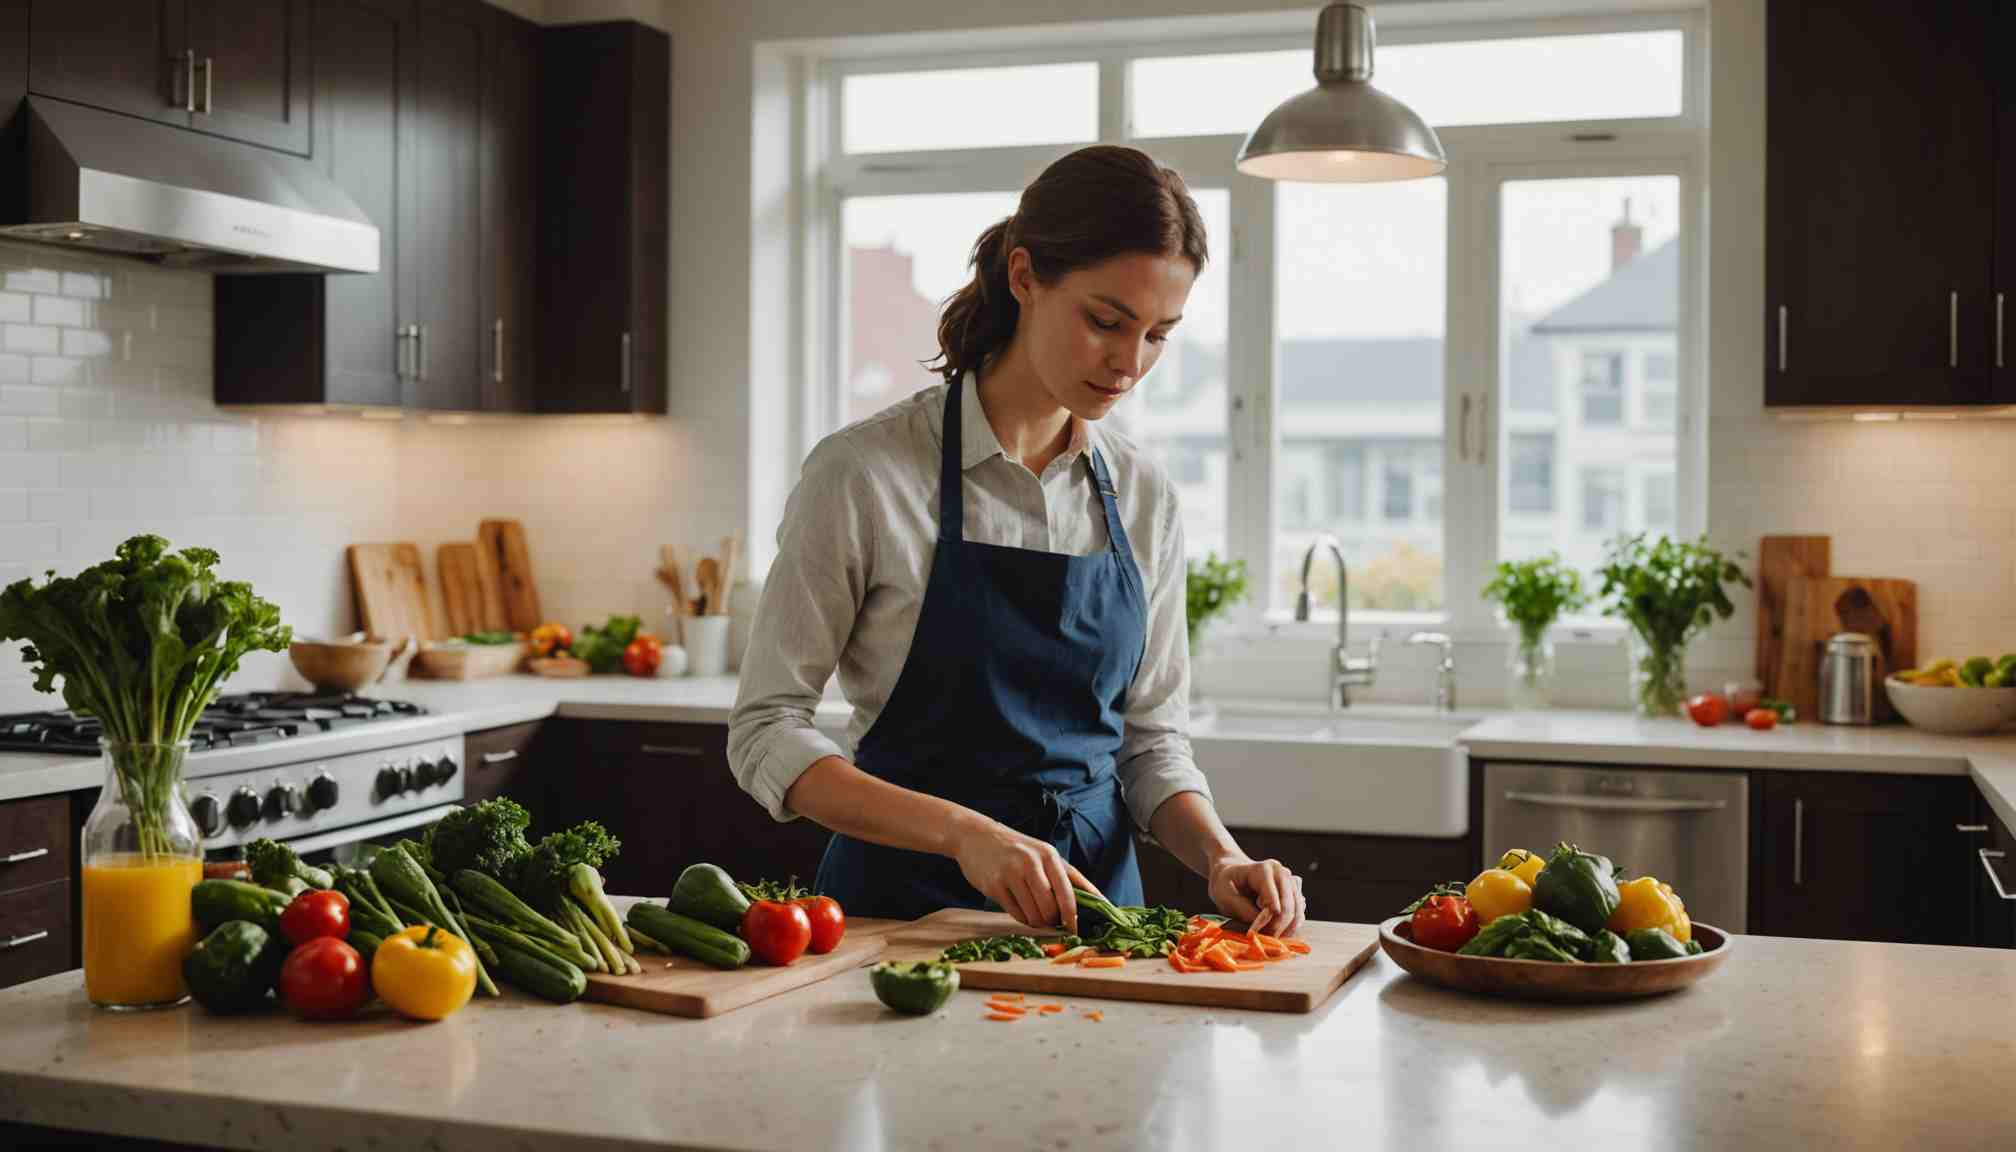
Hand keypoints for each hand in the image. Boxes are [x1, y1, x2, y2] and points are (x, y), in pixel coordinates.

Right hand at [952, 816, 1102, 932]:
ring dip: (1038, 922)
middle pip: (1051, 908)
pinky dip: (1023, 918)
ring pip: (1034, 914)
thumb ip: (1068, 876)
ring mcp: (1011, 874)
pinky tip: (1022, 909)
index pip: (1068, 892)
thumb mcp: (1044, 854)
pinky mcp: (994, 885)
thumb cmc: (1017, 849)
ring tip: (1036, 916)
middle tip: (1051, 921)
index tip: (1076, 930)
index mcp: (1048, 855)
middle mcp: (1031, 863)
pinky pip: (1016, 914)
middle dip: (1053, 921)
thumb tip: (1098, 901)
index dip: (1074, 916)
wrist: (976, 836)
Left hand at [1208, 855, 1305, 937]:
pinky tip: (1275, 929)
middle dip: (1277, 928)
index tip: (1252, 934)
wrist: (1232, 874)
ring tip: (1268, 936)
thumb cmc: (1226, 885)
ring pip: (1298, 912)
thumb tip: (1264, 929)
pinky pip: (1299, 914)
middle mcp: (1282, 873)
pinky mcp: (1295, 893)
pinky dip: (1290, 927)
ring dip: (1286, 930)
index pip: (1273, 901)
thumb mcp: (1225, 897)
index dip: (1264, 922)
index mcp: (1264, 870)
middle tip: (1261, 940)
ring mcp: (1291, 882)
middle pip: (1290, 908)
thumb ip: (1244, 911)